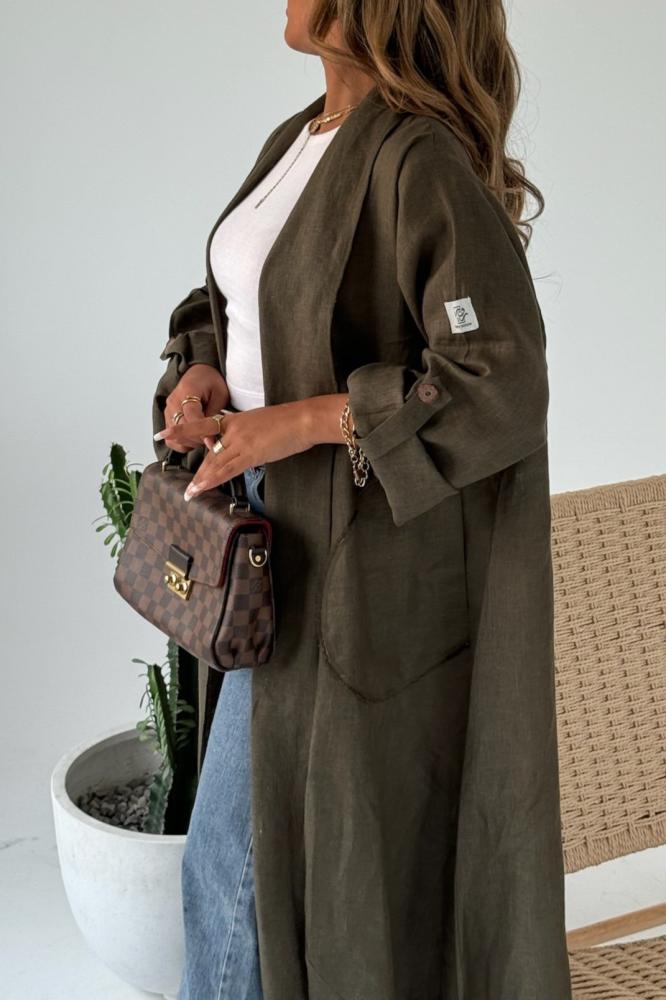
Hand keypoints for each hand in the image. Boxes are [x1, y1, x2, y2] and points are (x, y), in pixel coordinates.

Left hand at [154, 400, 314, 499]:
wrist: (302, 419)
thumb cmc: (288, 422)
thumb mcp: (260, 423)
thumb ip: (246, 434)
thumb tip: (242, 448)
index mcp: (234, 419)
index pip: (202, 425)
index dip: (182, 430)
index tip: (164, 434)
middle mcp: (233, 429)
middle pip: (207, 450)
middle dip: (194, 468)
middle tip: (182, 481)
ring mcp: (240, 441)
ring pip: (214, 463)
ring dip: (200, 480)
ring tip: (189, 493)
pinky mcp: (251, 453)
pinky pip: (227, 470)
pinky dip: (212, 480)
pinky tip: (202, 488)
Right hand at [160, 364, 230, 453]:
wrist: (199, 373)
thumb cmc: (211, 382)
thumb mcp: (220, 394)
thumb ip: (214, 414)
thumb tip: (211, 436)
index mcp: (187, 391)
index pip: (191, 416)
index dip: (201, 431)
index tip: (212, 442)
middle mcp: (173, 401)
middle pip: (181, 428)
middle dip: (198, 438)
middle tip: (213, 442)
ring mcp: (168, 410)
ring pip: (174, 436)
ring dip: (191, 442)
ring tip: (205, 439)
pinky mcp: (167, 418)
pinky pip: (170, 439)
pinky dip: (182, 444)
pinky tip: (195, 441)